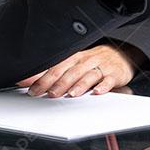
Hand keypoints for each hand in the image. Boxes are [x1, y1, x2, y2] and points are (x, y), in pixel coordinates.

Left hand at [16, 44, 144, 97]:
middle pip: (71, 72)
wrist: (121, 55)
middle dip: (59, 83)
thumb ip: (52, 73)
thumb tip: (28, 81)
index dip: (43, 78)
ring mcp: (101, 67)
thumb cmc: (93, 62)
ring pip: (88, 75)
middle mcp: (86, 61)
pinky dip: (104, 86)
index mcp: (74, 58)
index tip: (32, 89)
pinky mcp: (114, 74)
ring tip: (71, 94)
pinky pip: (109, 80)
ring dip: (79, 85)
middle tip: (49, 94)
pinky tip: (98, 92)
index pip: (56, 68)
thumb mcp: (73, 64)